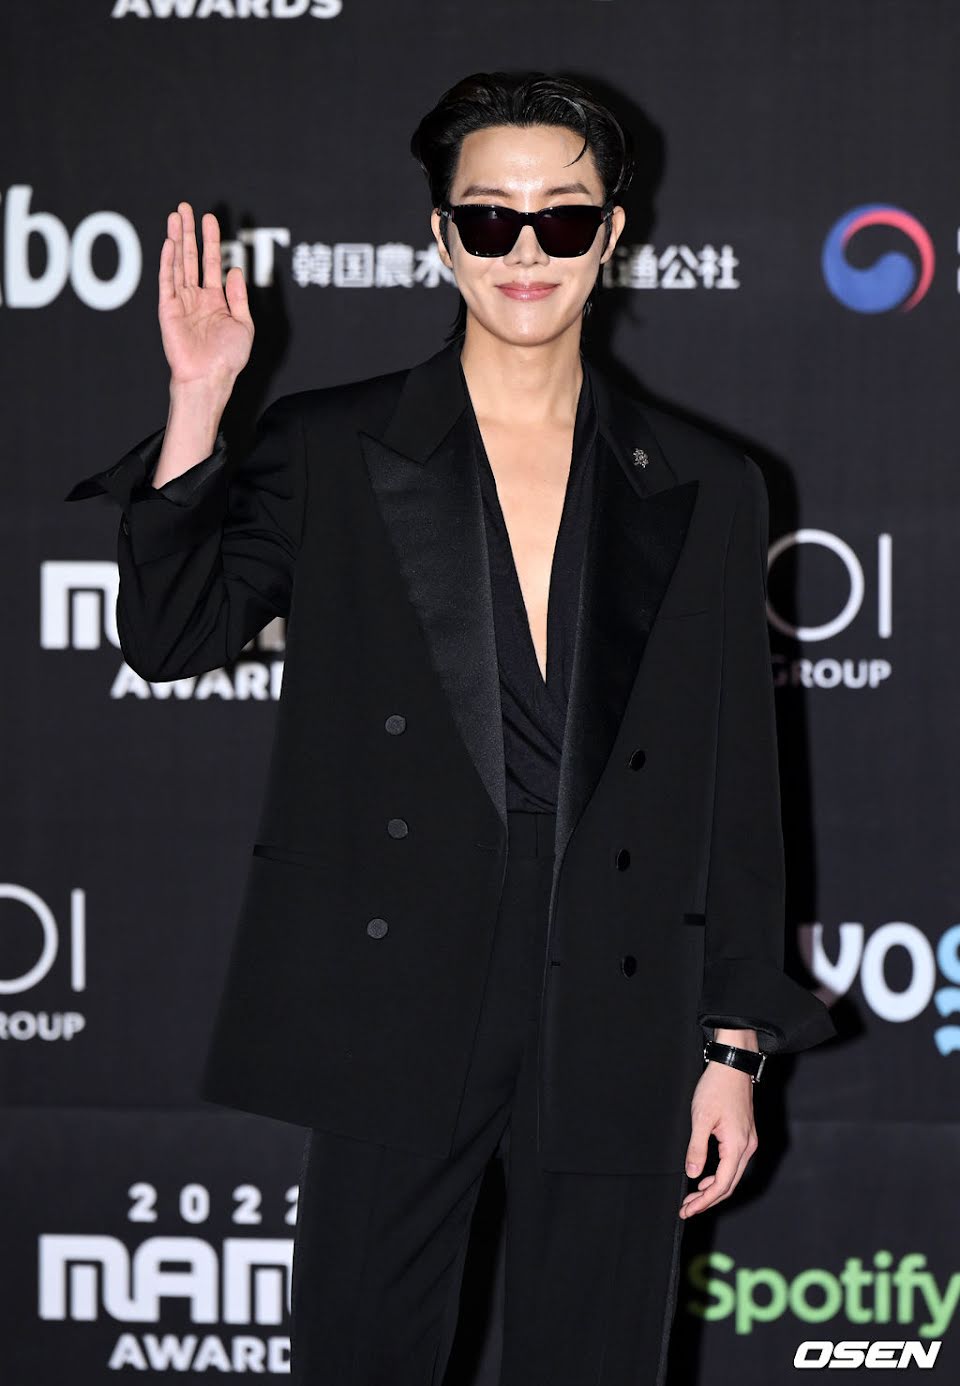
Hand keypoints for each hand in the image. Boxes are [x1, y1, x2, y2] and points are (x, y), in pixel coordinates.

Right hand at [159, 201, 253, 390]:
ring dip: (177, 239)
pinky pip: (167, 280)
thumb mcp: (243, 324)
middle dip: (189, 232)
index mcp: (215, 301)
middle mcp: (196, 298)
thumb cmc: (228, 358)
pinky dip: (168, 261)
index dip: (211, 240)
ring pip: (178, 263)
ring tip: (176, 215)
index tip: (208, 218)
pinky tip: (169, 242)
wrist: (209, 377)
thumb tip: (234, 270)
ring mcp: (181, 302)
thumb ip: (238, 297)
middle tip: (186, 207)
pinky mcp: (168, 309)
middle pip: (191, 257)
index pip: (211, 263)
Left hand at [679, 1060, 757, 1218]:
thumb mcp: (701, 1118)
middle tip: (687, 1208)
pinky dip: (719, 1175)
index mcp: (737, 1146)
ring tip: (692, 1197)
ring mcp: (748, 1141)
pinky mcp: (744, 1135)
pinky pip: (733, 1164)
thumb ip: (697, 1148)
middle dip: (707, 1199)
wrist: (732, 1065)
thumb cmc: (716, 1088)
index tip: (688, 1209)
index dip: (704, 1201)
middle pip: (729, 1185)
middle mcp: (747, 1147)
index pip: (722, 1184)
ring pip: (732, 1175)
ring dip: (713, 1189)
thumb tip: (693, 1174)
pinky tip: (705, 1177)